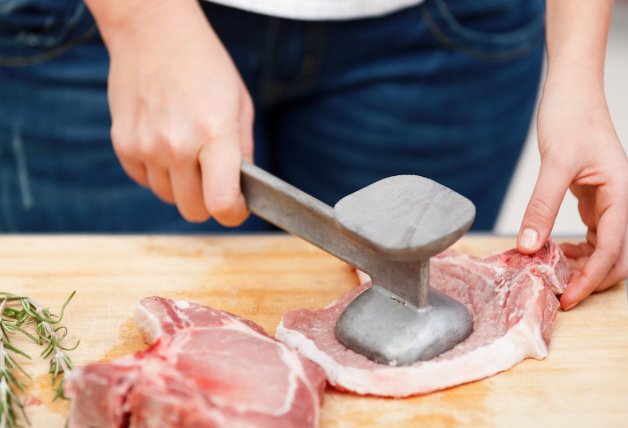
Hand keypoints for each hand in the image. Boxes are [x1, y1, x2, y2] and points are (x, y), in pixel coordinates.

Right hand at [101, 0, 252, 224]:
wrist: (154, 32)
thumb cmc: (205, 66)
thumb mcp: (239, 104)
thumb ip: (243, 152)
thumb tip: (243, 189)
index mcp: (215, 134)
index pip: (221, 204)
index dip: (233, 213)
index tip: (237, 206)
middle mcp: (177, 145)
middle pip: (193, 211)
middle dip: (208, 201)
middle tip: (213, 177)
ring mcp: (146, 147)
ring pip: (168, 198)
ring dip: (181, 185)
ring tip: (187, 150)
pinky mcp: (123, 145)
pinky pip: (145, 181)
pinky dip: (158, 172)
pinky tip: (164, 142)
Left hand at [517, 69, 627, 309]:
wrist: (572, 91)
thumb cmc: (571, 117)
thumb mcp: (555, 164)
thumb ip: (542, 206)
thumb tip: (528, 247)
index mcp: (623, 194)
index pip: (612, 249)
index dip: (591, 278)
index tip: (568, 298)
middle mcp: (622, 200)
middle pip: (618, 256)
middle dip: (593, 278)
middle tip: (562, 294)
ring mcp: (610, 200)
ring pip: (606, 247)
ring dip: (585, 266)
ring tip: (554, 276)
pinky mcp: (594, 197)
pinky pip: (593, 233)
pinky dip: (577, 248)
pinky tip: (554, 251)